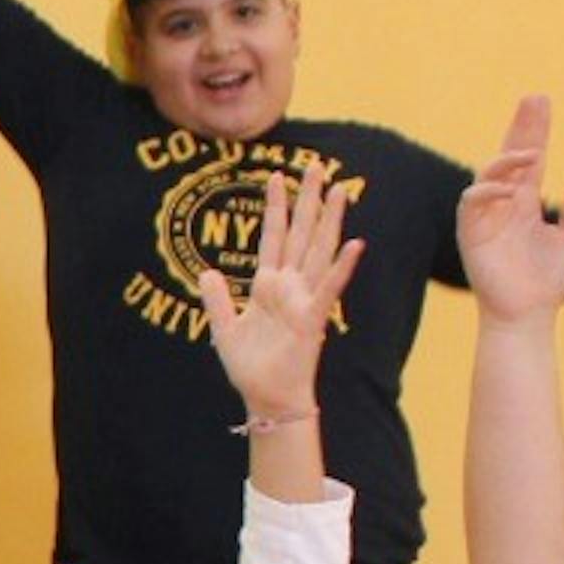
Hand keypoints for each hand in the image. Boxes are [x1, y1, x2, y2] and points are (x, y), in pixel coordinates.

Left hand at [196, 162, 362, 422]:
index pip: (273, 236)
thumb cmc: (250, 367)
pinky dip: (342, 267)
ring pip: (319, 251)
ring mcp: (303, 299)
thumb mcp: (224, 328)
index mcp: (268, 285)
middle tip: (316, 166)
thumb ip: (216, 298)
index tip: (276, 175)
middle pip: (300, 233)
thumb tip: (207, 271)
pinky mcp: (312, 319)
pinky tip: (355, 244)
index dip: (275, 207)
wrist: (266, 397)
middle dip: (308, 200)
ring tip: (340, 190)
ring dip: (330, 221)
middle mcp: (289, 286)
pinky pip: (328, 289)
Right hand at [453, 96, 563, 328]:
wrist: (528, 314)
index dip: (535, 131)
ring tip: (532, 152)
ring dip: (507, 159)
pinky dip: (487, 191)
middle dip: (521, 128)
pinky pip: (471, 203)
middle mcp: (504, 205)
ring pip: (489, 175)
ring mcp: (486, 217)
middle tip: (534, 99)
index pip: (530, 159)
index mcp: (526, 204)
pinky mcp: (471, 234)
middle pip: (510, 156)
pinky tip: (510, 187)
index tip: (542, 103)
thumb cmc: (547, 281)